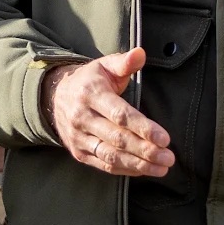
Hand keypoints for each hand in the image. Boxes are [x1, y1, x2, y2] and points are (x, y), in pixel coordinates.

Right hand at [43, 49, 172, 177]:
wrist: (55, 97)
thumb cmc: (90, 80)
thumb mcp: (104, 66)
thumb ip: (124, 62)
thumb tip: (140, 53)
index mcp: (92, 94)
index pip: (120, 114)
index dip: (143, 128)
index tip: (165, 138)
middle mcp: (83, 117)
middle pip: (117, 138)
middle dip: (145, 150)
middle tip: (169, 157)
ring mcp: (79, 137)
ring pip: (111, 156)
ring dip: (138, 164)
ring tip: (162, 168)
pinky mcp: (79, 152)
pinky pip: (103, 165)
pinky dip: (125, 170)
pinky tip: (144, 170)